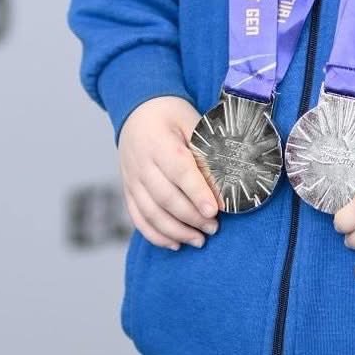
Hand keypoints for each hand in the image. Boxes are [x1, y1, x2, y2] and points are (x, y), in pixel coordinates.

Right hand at [119, 96, 221, 250]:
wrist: (137, 110)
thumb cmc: (169, 114)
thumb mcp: (190, 119)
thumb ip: (205, 147)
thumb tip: (226, 176)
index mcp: (159, 142)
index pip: (179, 171)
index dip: (197, 193)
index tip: (215, 211)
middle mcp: (141, 163)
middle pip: (166, 197)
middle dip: (192, 217)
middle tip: (214, 227)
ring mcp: (131, 179)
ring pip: (151, 213)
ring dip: (176, 231)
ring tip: (200, 240)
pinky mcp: (128, 190)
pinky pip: (138, 218)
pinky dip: (156, 235)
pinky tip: (175, 243)